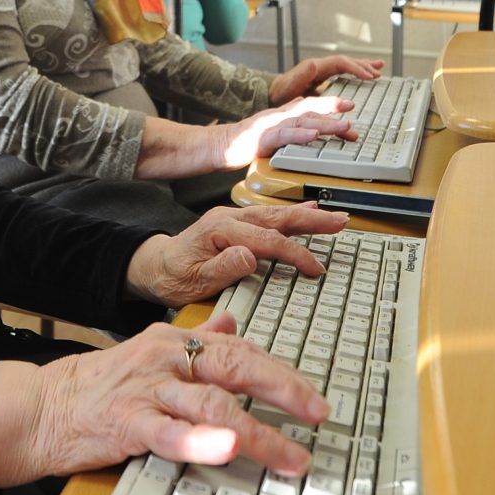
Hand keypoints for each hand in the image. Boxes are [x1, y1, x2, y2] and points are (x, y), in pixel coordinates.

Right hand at [0, 313, 330, 487]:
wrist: (45, 405)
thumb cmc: (101, 384)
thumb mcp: (151, 349)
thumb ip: (195, 338)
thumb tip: (232, 325)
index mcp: (176, 342)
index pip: (241, 351)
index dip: (282, 372)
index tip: (313, 397)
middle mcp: (167, 360)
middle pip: (237, 367)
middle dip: (285, 390)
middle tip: (318, 414)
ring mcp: (148, 391)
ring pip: (213, 403)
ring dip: (258, 431)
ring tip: (290, 455)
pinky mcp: (128, 422)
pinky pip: (169, 433)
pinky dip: (201, 442)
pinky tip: (226, 450)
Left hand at [125, 204, 349, 306]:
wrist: (154, 266)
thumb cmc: (171, 277)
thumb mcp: (192, 281)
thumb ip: (221, 269)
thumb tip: (249, 257)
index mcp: (220, 230)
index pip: (267, 241)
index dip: (294, 254)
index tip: (315, 267)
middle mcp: (228, 218)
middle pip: (277, 217)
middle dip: (312, 219)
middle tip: (340, 221)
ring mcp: (232, 217)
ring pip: (276, 214)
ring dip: (307, 215)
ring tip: (333, 217)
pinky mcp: (235, 223)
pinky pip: (269, 217)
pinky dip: (291, 216)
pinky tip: (307, 213)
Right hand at [203, 95, 356, 169]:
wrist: (218, 146)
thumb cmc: (244, 140)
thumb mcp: (270, 127)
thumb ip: (286, 118)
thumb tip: (302, 108)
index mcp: (282, 114)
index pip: (309, 105)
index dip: (329, 104)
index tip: (350, 106)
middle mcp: (279, 116)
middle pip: (310, 109)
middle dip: (332, 108)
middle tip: (352, 109)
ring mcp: (271, 126)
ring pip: (302, 121)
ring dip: (325, 123)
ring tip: (344, 126)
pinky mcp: (263, 138)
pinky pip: (285, 135)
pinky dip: (301, 134)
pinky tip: (313, 135)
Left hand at [268, 55, 384, 106]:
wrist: (272, 96)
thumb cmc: (280, 94)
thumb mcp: (289, 87)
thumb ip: (300, 76)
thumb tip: (313, 63)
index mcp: (316, 67)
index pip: (341, 63)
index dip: (356, 68)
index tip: (369, 77)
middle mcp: (320, 67)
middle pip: (347, 62)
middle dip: (363, 66)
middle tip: (379, 73)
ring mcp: (322, 72)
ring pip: (347, 66)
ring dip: (363, 67)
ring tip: (379, 69)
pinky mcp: (322, 79)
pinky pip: (342, 74)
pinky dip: (355, 74)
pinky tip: (364, 78)